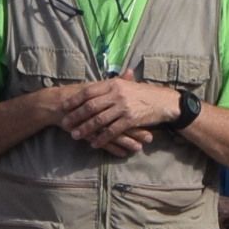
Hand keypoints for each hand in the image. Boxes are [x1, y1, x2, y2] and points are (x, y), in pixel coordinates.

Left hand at [60, 76, 175, 154]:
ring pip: (99, 120)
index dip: (74, 99)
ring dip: (85, 129)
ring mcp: (123, 107)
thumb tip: (91, 85)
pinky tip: (94, 143)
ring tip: (75, 135)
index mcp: (113, 84)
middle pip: (90, 106)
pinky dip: (102, 138)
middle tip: (65, 124)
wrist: (163, 101)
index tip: (64, 106)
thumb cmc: (143, 93)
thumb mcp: (127, 84)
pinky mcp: (131, 120)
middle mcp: (116, 94)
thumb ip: (109, 85)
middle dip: (76, 116)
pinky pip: (112, 131)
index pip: (88, 91)